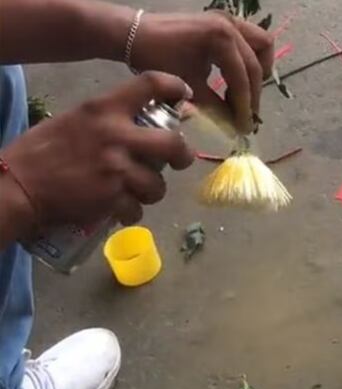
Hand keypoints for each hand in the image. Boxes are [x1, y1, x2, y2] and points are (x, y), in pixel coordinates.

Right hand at [0, 72, 193, 236]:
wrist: (17, 186)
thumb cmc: (40, 152)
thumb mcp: (74, 121)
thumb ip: (108, 120)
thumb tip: (143, 126)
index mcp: (104, 109)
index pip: (150, 84)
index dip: (175, 87)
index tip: (184, 95)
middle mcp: (116, 136)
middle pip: (174, 144)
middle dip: (182, 156)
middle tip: (178, 161)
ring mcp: (118, 169)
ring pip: (158, 185)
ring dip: (150, 191)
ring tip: (134, 191)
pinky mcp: (114, 199)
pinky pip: (137, 208)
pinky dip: (130, 212)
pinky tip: (118, 210)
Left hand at [129, 11, 274, 134]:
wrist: (136, 34)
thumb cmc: (158, 58)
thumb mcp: (189, 86)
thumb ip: (217, 107)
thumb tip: (237, 127)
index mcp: (220, 39)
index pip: (241, 78)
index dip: (245, 106)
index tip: (245, 127)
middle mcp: (230, 26)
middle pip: (255, 66)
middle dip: (252, 94)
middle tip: (245, 116)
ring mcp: (229, 20)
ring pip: (262, 46)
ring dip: (258, 70)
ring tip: (245, 90)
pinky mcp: (226, 21)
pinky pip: (252, 38)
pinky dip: (251, 56)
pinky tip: (238, 74)